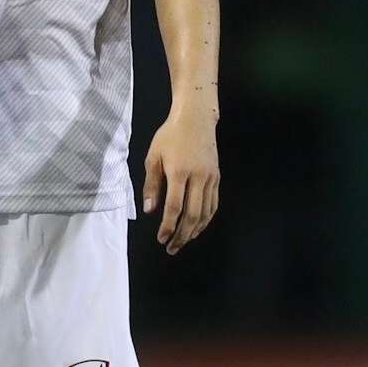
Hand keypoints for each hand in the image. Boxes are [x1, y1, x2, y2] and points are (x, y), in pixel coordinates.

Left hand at [141, 107, 219, 255]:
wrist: (195, 119)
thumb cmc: (169, 136)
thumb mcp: (153, 156)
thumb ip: (152, 185)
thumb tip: (150, 210)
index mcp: (179, 172)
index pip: (175, 207)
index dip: (168, 226)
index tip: (161, 237)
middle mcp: (198, 177)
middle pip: (192, 214)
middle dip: (182, 235)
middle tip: (172, 247)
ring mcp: (210, 178)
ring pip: (205, 212)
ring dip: (195, 231)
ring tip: (183, 241)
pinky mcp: (217, 178)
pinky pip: (213, 204)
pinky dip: (206, 219)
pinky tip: (197, 227)